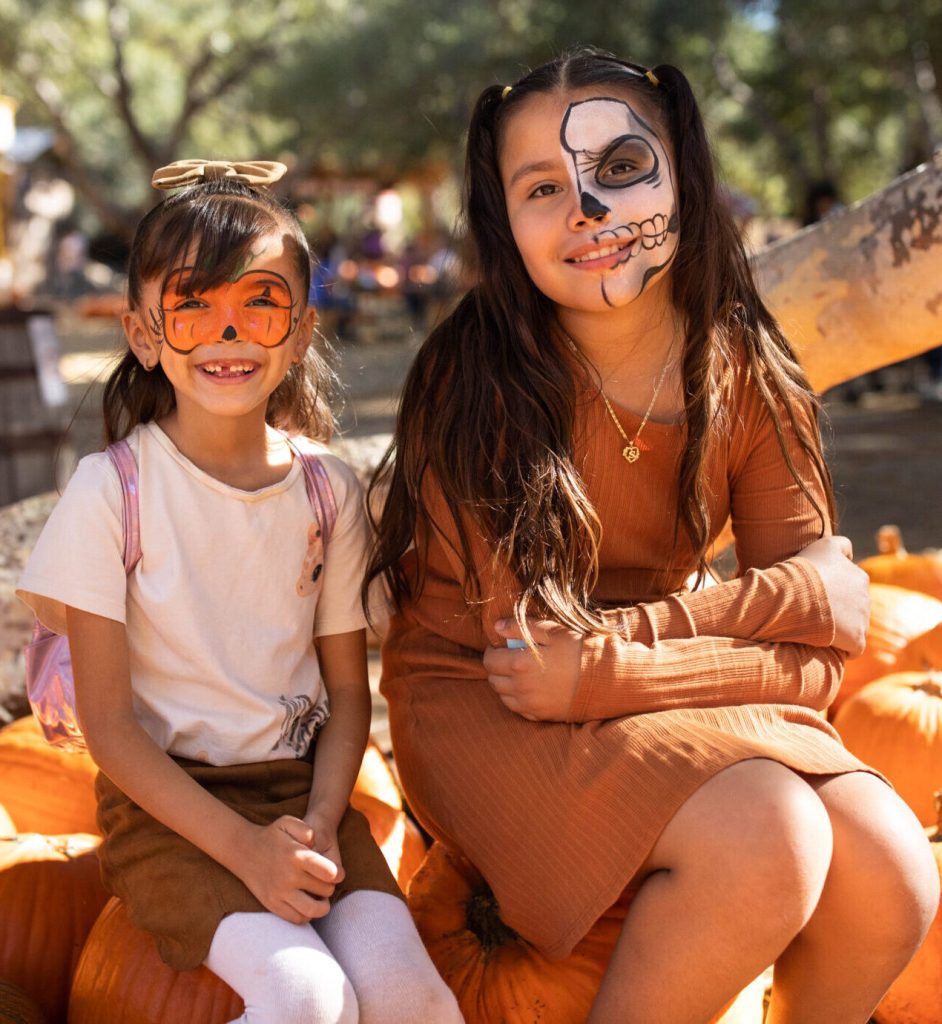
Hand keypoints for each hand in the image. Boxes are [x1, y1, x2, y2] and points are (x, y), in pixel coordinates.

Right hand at [239, 815, 340, 923]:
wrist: (244, 851)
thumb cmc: (271, 835)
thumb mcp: (287, 822)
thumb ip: (306, 830)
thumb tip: (316, 844)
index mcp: (296, 856)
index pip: (328, 872)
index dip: (338, 874)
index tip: (337, 873)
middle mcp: (289, 877)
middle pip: (324, 890)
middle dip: (330, 886)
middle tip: (327, 883)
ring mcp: (279, 893)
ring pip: (312, 910)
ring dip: (322, 906)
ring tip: (321, 899)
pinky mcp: (272, 904)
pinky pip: (296, 918)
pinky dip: (307, 915)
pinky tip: (307, 904)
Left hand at [482, 619, 582, 720]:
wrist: (604, 679)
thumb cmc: (578, 650)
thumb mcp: (552, 631)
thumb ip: (520, 627)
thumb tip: (497, 626)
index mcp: (520, 664)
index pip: (490, 661)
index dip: (492, 651)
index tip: (500, 646)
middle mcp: (520, 687)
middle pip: (493, 680)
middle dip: (496, 667)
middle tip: (508, 658)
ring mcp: (530, 704)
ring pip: (502, 695)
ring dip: (504, 683)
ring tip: (518, 672)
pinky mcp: (540, 715)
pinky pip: (517, 708)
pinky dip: (516, 698)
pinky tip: (527, 688)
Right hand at [794, 536, 869, 654]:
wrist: (796, 595)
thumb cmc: (806, 569)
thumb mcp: (824, 545)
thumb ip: (842, 544)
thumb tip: (851, 553)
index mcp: (860, 577)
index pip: (852, 586)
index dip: (835, 591)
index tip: (817, 594)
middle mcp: (866, 598)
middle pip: (854, 608)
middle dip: (839, 611)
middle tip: (813, 611)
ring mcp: (863, 621)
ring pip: (854, 627)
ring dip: (840, 629)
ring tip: (817, 628)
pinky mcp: (857, 640)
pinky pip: (854, 649)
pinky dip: (843, 649)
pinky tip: (827, 646)